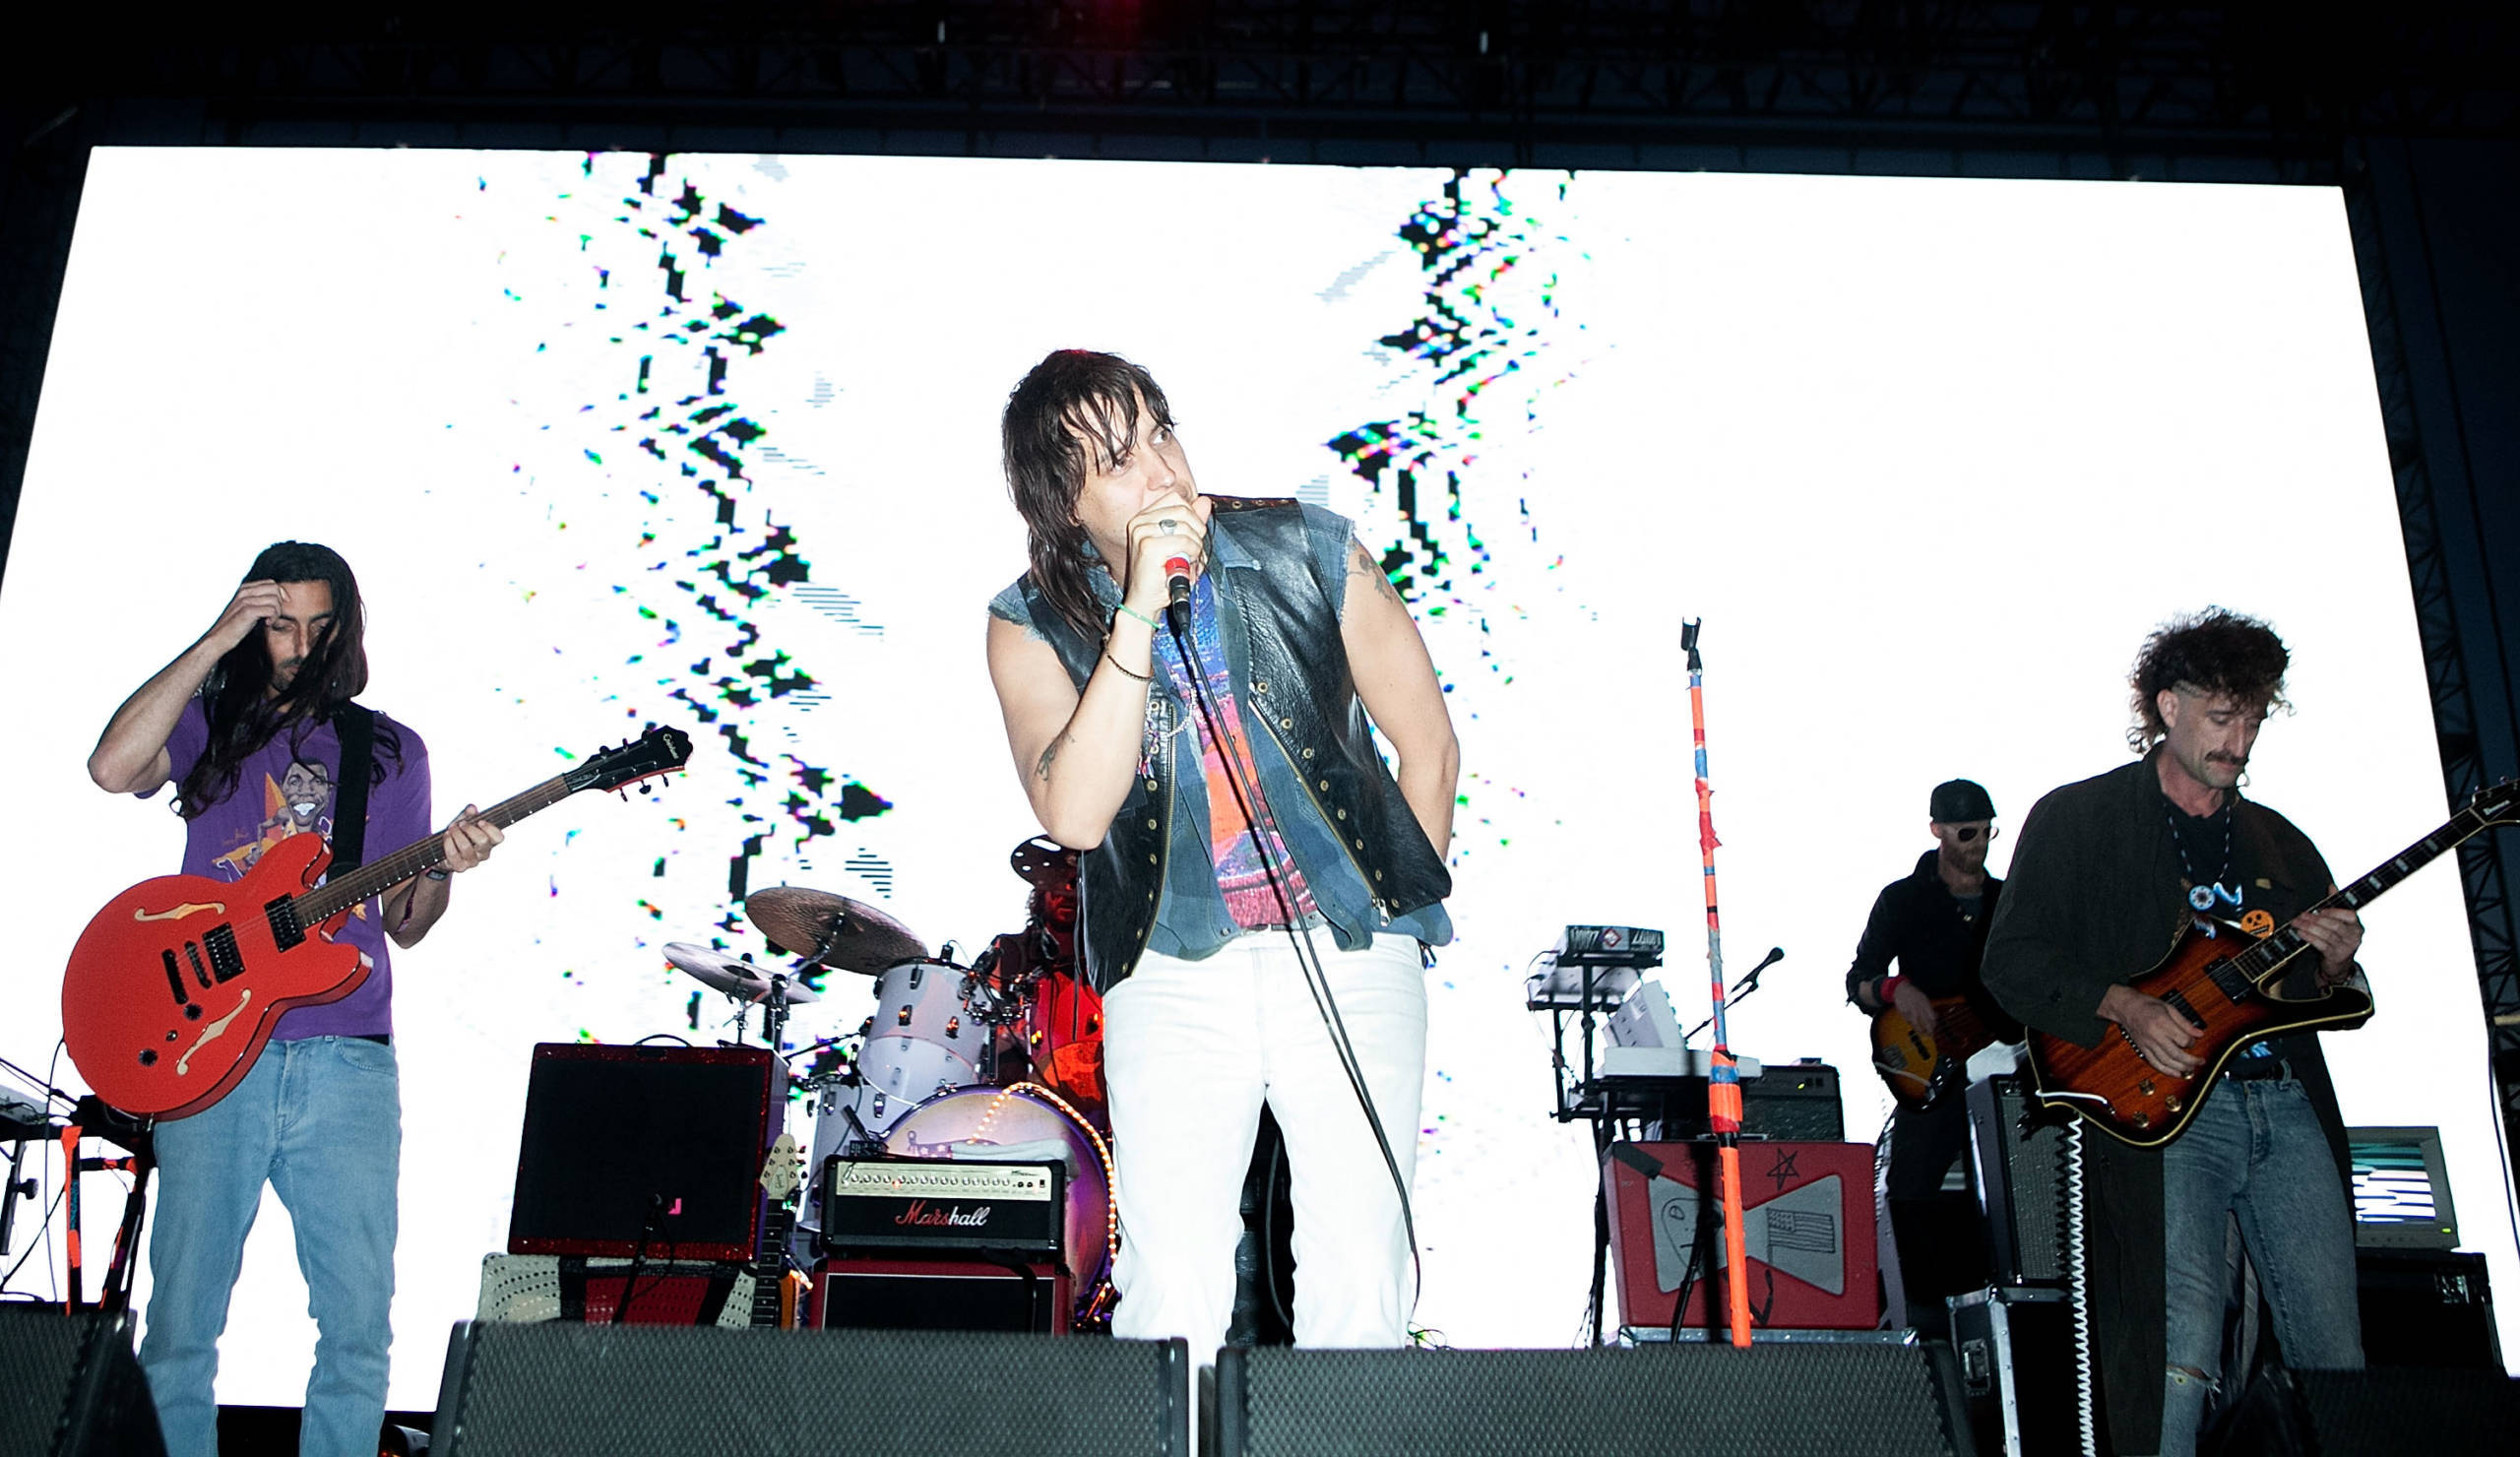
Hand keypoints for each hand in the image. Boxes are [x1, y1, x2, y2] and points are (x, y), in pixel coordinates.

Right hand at [208, 580, 285, 651]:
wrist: (218, 638)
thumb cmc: (235, 626)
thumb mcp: (248, 609)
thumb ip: (259, 601)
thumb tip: (280, 598)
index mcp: (244, 589)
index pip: (270, 583)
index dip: (281, 593)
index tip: (284, 605)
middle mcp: (244, 592)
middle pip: (274, 588)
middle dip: (280, 602)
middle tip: (274, 615)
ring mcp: (245, 600)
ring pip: (275, 599)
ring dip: (277, 612)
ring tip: (269, 621)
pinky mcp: (247, 611)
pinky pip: (271, 610)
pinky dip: (273, 618)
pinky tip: (266, 624)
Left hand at [439, 804, 503, 873]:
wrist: (442, 853)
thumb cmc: (458, 836)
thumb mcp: (463, 822)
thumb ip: (468, 814)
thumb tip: (472, 808)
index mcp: (489, 842)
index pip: (499, 838)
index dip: (491, 829)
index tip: (480, 821)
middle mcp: (483, 853)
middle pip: (483, 841)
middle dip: (470, 829)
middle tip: (461, 824)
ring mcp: (472, 862)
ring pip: (466, 847)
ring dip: (457, 834)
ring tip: (451, 828)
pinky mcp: (460, 867)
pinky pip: (453, 854)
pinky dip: (448, 842)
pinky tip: (446, 836)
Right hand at [1120, 495, 1212, 622]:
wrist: (1144, 602)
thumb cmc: (1159, 577)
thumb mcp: (1180, 544)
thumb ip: (1191, 521)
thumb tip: (1204, 502)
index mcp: (1143, 518)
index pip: (1176, 499)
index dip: (1192, 515)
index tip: (1192, 534)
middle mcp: (1139, 522)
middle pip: (1183, 509)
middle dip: (1196, 531)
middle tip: (1192, 550)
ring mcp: (1142, 533)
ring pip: (1186, 526)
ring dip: (1195, 545)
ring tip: (1187, 560)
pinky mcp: (1148, 546)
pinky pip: (1184, 541)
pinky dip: (1192, 553)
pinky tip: (1184, 564)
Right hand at [1891, 980, 1940, 1040]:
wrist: (1901, 989)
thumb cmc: (1914, 994)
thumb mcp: (1924, 998)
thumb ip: (1930, 1008)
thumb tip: (1937, 1016)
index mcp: (1924, 1003)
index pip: (1932, 1017)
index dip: (1934, 1024)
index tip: (1934, 1028)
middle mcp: (1918, 1007)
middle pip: (1925, 1021)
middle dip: (1929, 1029)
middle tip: (1931, 1035)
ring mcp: (1910, 1010)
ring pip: (1916, 1023)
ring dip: (1920, 1030)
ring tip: (1923, 1033)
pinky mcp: (1903, 1013)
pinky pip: (1909, 1021)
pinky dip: (1913, 1024)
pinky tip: (1915, 1027)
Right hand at [2098, 983, 2204, 1076]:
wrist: (2126, 1007)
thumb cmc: (2147, 1005)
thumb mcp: (2169, 1008)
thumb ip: (2184, 1022)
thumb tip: (2199, 1034)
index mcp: (2162, 1023)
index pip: (2183, 1039)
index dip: (2192, 1042)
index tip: (2193, 1040)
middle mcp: (2154, 1035)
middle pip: (2177, 1054)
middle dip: (2191, 1061)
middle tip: (2200, 1061)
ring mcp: (2148, 1044)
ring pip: (2167, 1062)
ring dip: (2181, 1068)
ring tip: (2191, 1069)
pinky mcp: (2143, 1049)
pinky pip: (2155, 1063)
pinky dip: (2167, 1071)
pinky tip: (2176, 1074)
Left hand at [2296, 887, 2362, 983]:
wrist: (2339, 964)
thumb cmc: (2338, 938)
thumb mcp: (2339, 921)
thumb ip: (2336, 903)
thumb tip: (2332, 886)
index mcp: (2357, 926)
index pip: (2350, 915)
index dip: (2334, 912)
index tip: (2320, 909)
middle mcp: (2354, 937)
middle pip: (2335, 925)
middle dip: (2316, 919)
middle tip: (2301, 915)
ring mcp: (2346, 948)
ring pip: (2327, 935)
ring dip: (2309, 927)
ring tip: (2296, 922)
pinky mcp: (2336, 957)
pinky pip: (2321, 945)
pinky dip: (2309, 937)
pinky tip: (2300, 933)